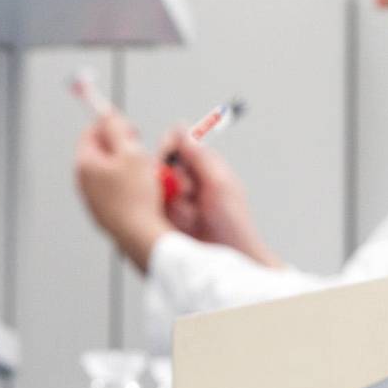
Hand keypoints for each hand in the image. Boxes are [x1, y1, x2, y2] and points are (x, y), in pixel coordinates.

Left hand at [72, 111, 164, 271]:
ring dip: (129, 167)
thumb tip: (105, 113)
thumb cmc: (136, 197)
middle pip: (101, 152)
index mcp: (85, 163)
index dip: (110, 125)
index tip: (128, 129)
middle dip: (122, 147)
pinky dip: (130, 186)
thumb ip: (116, 128)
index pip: (90, 132)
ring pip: (111, 172)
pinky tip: (144, 192)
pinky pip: (117, 190)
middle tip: (140, 151)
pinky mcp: (105, 212)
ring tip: (146, 174)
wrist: (139, 235)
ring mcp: (93, 199)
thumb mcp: (131, 152)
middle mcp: (84, 182)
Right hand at [159, 132, 280, 264]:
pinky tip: (180, 224)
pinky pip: (153, 207)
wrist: (231, 259)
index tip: (166, 158)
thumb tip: (183, 129)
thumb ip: (199, 156)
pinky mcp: (165, 218)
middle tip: (187, 195)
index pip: (176, 142)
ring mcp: (176, 200)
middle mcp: (188, 181)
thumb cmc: (234, 225)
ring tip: (190, 215)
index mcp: (204, 167)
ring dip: (170, 200)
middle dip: (170, 178)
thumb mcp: (219, 185)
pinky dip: (162, 213)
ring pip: (156, 186)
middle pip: (162, 164)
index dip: (169, 147)